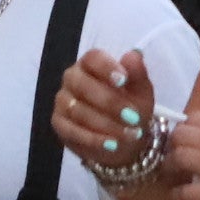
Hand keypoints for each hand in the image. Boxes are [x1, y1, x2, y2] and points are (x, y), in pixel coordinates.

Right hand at [51, 47, 162, 176]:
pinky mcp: (59, 124)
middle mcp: (72, 78)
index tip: (124, 80)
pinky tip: (111, 144)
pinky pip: (71, 130)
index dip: (106, 67)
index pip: (92, 58)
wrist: (123, 139)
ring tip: (129, 134)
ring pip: (77, 110)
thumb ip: (137, 73)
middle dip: (110, 102)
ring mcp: (63, 101)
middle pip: (82, 84)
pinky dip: (92, 139)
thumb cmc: (131, 107)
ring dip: (105, 124)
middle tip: (133, 117)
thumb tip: (133, 55)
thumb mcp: (140, 91)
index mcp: (91, 64)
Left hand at [159, 111, 199, 199]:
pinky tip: (179, 197)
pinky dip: (177, 194)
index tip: (184, 139)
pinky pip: (184, 191)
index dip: (185, 128)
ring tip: (173, 175)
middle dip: (173, 145)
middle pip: (181, 135)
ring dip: (170, 167)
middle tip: (173, 156)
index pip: (195, 117)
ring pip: (177, 158)